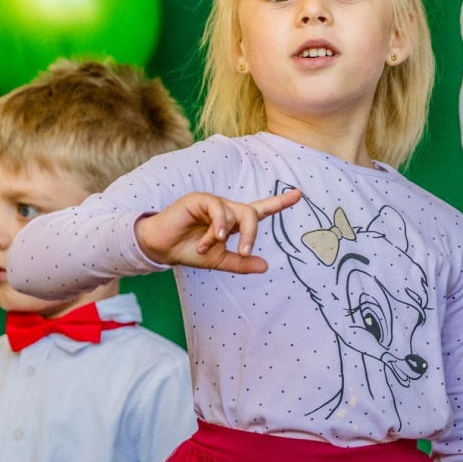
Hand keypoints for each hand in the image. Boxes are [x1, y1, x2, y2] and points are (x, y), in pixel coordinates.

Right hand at [135, 187, 301, 272]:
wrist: (163, 249)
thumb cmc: (190, 251)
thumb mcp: (220, 261)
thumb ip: (242, 263)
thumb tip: (266, 266)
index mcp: (234, 222)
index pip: (261, 210)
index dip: (280, 203)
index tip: (299, 194)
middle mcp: (227, 209)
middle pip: (252, 213)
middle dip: (251, 234)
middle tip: (243, 252)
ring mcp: (214, 203)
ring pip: (234, 213)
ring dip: (222, 235)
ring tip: (206, 247)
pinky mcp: (200, 199)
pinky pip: (217, 208)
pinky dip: (217, 224)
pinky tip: (211, 237)